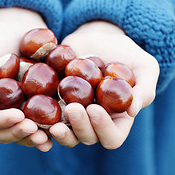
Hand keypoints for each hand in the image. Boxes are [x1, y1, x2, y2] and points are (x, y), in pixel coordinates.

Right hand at [0, 7, 52, 151]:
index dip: (2, 122)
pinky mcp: (39, 106)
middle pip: (7, 133)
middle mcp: (1, 111)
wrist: (19, 29)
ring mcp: (21, 110)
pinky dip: (52, 129)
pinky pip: (45, 123)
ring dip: (35, 138)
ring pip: (26, 133)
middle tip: (35, 130)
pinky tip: (62, 128)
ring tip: (49, 136)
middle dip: (20, 134)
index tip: (18, 116)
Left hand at [49, 21, 159, 148]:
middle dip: (79, 127)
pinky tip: (30, 115)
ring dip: (58, 131)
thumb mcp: (144, 65)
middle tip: (73, 107)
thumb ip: (144, 88)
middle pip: (85, 137)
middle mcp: (91, 122)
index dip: (103, 128)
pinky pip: (43, 118)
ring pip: (63, 133)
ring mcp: (70, 114)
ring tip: (51, 121)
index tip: (95, 108)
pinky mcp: (52, 103)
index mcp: (115, 120)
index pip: (112, 137)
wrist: (94, 37)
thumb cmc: (123, 52)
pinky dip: (37, 121)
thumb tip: (132, 111)